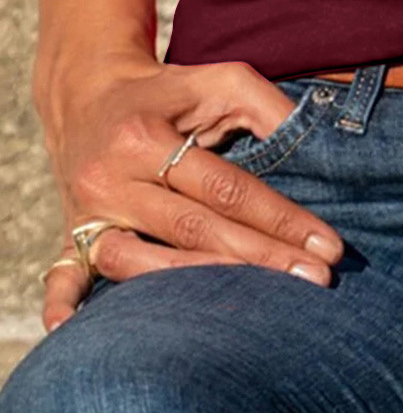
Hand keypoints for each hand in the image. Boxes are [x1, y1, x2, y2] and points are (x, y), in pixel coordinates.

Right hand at [38, 49, 344, 330]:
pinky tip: (69, 332)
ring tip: (256, 310)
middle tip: (315, 282)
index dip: (280, 219)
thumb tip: (320, 150)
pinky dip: (65, 303)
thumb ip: (271, 110)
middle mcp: (111, 177)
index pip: (226, 188)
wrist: (88, 94)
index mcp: (146, 137)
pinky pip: (64, 274)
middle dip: (259, 259)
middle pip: (192, 229)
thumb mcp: (223, 81)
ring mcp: (86, 212)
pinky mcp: (70, 235)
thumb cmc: (171, 92)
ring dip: (198, 291)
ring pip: (141, 263)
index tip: (327, 246)